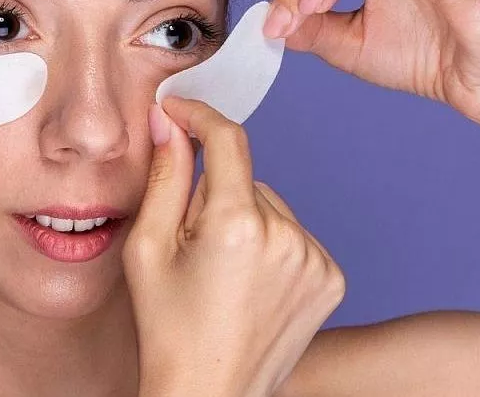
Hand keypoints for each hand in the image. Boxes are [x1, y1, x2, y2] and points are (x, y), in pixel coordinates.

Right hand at [124, 97, 344, 396]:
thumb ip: (164, 176)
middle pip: (245, 180)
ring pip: (271, 208)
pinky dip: (273, 248)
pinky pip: (295, 237)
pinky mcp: (331, 278)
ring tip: (223, 274)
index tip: (178, 111)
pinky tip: (251, 285)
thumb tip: (168, 121)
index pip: (227, 138)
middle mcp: (286, 236)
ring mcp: (315, 258)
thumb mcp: (148, 249)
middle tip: (192, 247)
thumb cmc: (169, 329)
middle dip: (216, 197)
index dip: (199, 116)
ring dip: (247, 222)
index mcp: (236, 225)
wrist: (209, 393)